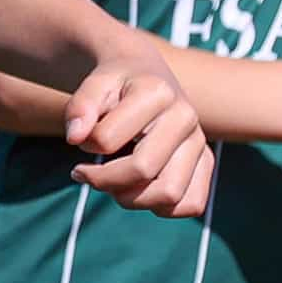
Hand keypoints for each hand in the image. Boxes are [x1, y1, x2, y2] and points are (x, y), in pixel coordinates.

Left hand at [62, 53, 215, 218]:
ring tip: (115, 185)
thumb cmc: (116, 84)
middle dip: (105, 182)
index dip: (85, 145)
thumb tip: (75, 138)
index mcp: (156, 92)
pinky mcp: (206, 162)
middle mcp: (185, 116)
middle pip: (142, 171)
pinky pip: (192, 204)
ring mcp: (199, 141)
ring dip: (132, 200)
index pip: (107, 140)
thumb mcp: (94, 84)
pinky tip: (142, 191)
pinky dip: (162, 208)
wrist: (146, 74)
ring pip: (169, 195)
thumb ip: (80, 106)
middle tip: (87, 173)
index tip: (81, 138)